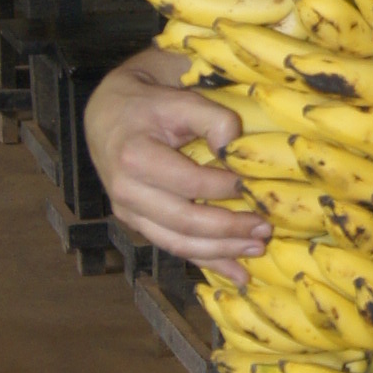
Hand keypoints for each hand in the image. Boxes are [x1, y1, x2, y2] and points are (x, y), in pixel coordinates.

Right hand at [83, 51, 267, 282]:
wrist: (107, 116)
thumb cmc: (147, 106)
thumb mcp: (177, 98)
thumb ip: (211, 117)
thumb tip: (234, 147)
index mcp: (134, 158)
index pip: (188, 183)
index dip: (224, 188)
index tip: (254, 187)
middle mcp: (126, 191)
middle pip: (183, 222)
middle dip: (229, 229)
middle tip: (265, 227)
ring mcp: (129, 212)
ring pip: (178, 242)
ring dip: (222, 251)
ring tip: (257, 249)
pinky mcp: (137, 223)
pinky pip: (174, 247)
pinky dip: (206, 262)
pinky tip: (236, 274)